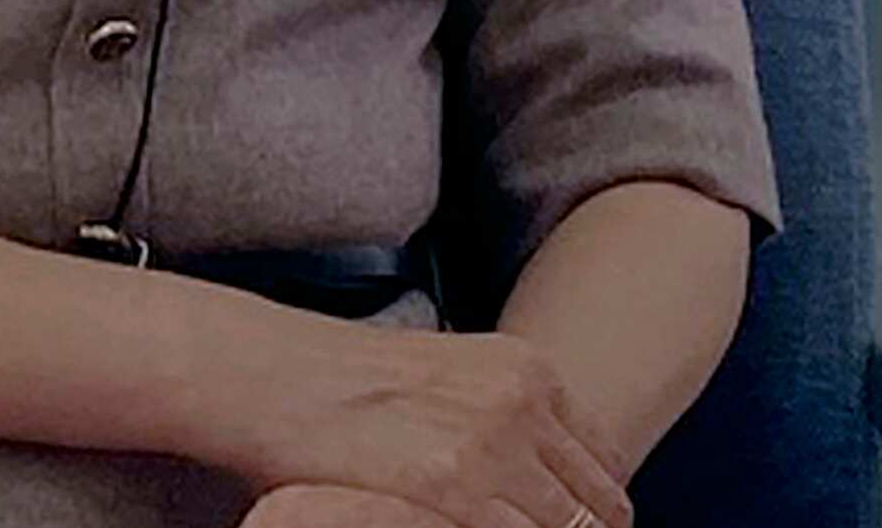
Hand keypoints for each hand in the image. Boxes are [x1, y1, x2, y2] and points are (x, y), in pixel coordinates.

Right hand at [225, 326, 629, 527]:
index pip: (604, 463)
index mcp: (529, 370)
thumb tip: (543, 472)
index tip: (565, 525)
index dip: (588, 507)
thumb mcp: (449, 375)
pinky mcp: (458, 493)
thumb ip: (504, 413)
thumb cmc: (344, 381)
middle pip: (597, 506)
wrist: (277, 376)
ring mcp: (495, 448)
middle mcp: (524, 403)